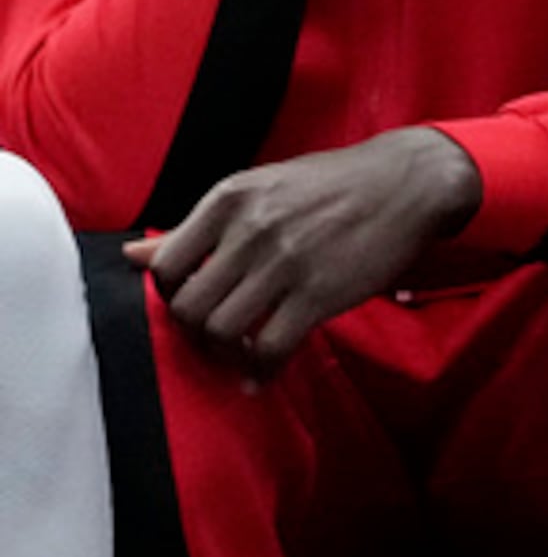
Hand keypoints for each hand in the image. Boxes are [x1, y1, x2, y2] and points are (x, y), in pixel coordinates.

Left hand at [124, 129, 480, 369]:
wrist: (406, 184)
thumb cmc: (331, 186)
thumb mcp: (259, 189)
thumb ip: (199, 226)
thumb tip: (133, 256)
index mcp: (229, 200)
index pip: (167, 265)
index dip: (171, 295)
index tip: (194, 303)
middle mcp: (250, 231)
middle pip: (189, 305)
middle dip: (195, 332)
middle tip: (214, 336)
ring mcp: (284, 264)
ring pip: (222, 330)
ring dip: (225, 352)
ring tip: (240, 352)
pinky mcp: (318, 294)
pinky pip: (271, 346)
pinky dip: (261, 369)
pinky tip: (263, 372)